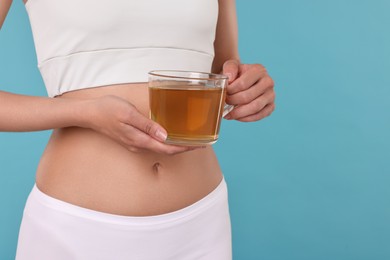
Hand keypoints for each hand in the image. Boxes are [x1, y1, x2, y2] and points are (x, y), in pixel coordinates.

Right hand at [86, 95, 201, 154]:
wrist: (89, 114)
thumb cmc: (108, 110)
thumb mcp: (129, 114)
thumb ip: (147, 126)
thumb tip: (164, 136)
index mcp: (140, 140)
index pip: (168, 148)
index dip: (185, 148)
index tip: (199, 145)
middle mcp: (139, 146)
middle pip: (166, 151)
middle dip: (183, 148)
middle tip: (199, 143)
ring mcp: (135, 144)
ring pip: (160, 148)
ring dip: (175, 146)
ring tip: (189, 139)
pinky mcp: (132, 139)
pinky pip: (153, 144)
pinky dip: (165, 142)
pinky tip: (170, 135)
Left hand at [222, 60, 274, 121]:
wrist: (242, 80)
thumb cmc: (236, 74)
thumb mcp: (231, 65)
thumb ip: (229, 67)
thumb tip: (229, 77)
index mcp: (259, 70)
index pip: (243, 84)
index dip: (230, 91)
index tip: (223, 93)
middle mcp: (268, 82)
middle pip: (247, 97)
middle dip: (233, 102)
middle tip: (224, 103)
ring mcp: (271, 95)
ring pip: (254, 107)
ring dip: (238, 113)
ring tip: (228, 114)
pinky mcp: (271, 106)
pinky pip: (259, 115)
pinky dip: (246, 118)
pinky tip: (237, 117)